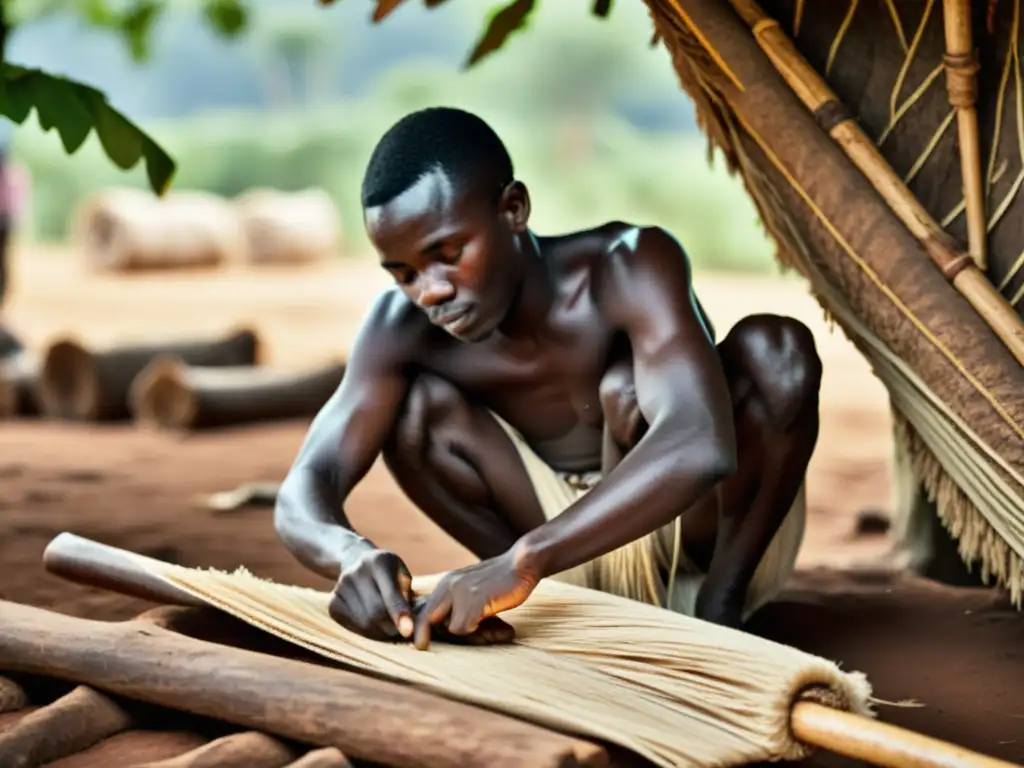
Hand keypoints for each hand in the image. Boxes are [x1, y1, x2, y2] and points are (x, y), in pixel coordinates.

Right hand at [328, 548, 414, 640]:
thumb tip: (418, 625)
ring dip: (381, 632)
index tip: (408, 632)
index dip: (399, 614)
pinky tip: (373, 623)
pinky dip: (367, 632)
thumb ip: (409, 596)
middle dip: (392, 628)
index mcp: (379, 561)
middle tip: (403, 633)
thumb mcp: (402, 575)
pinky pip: (353, 627)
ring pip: (364, 623)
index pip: (390, 594)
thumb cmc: (389, 573)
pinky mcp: (333, 603)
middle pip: (376, 612)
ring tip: (390, 627)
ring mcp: (341, 587)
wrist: (356, 561)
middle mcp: (356, 572)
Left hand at [412, 545, 539, 649]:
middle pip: (426, 618)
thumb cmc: (504, 582)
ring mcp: (459, 592)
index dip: (420, 627)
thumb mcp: (475, 591)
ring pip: (449, 628)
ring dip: (468, 634)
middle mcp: (448, 585)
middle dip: (424, 634)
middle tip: (425, 646)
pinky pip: (461, 628)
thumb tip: (449, 633)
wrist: (523, 563)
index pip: (424, 609)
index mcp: (447, 583)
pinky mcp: (472, 600)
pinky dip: (476, 631)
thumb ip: (461, 607)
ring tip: (493, 629)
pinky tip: (494, 625)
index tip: (420, 643)